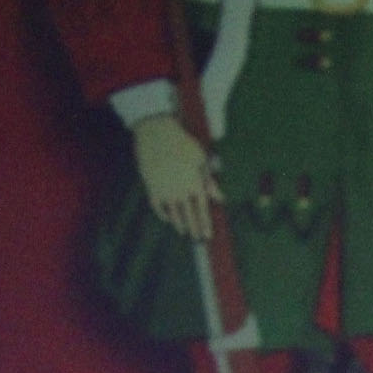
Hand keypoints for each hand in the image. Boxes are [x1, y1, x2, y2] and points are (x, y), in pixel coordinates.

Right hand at [132, 113, 217, 240]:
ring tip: (183, 231)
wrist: (156, 133)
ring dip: (179, 224)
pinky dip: (162, 214)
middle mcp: (180, 191)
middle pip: (189, 215)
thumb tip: (221, 199)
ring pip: (173, 213)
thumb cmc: (182, 143)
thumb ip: (210, 181)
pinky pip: (157, 206)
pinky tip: (167, 219)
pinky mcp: (151, 187)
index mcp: (194, 184)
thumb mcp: (201, 159)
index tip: (208, 235)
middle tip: (197, 238)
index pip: (202, 210)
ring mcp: (165, 190)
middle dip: (194, 228)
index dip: (205, 224)